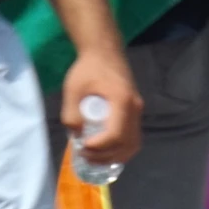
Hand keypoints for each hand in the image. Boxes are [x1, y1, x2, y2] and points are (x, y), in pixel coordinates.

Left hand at [60, 48, 141, 166]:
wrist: (104, 51)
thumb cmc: (88, 68)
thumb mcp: (73, 88)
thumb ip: (71, 113)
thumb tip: (76, 136)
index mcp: (122, 100)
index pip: (116, 133)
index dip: (100, 146)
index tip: (83, 145)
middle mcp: (135, 108)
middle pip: (126, 143)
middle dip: (105, 155)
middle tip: (84, 155)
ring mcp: (137, 111)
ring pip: (132, 144)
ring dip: (114, 156)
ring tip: (93, 157)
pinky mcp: (134, 112)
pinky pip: (132, 138)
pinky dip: (120, 150)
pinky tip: (104, 151)